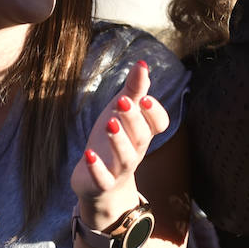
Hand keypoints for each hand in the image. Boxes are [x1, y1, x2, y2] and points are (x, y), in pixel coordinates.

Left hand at [71, 61, 170, 228]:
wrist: (99, 183)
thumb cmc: (112, 141)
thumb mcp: (120, 113)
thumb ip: (133, 90)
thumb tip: (142, 64)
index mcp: (142, 132)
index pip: (160, 124)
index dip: (155, 112)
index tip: (144, 98)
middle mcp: (135, 151)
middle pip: (141, 136)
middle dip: (133, 119)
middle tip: (122, 101)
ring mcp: (119, 169)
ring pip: (126, 157)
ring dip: (119, 140)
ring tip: (109, 122)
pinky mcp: (102, 183)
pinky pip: (103, 179)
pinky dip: (97, 168)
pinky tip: (88, 155)